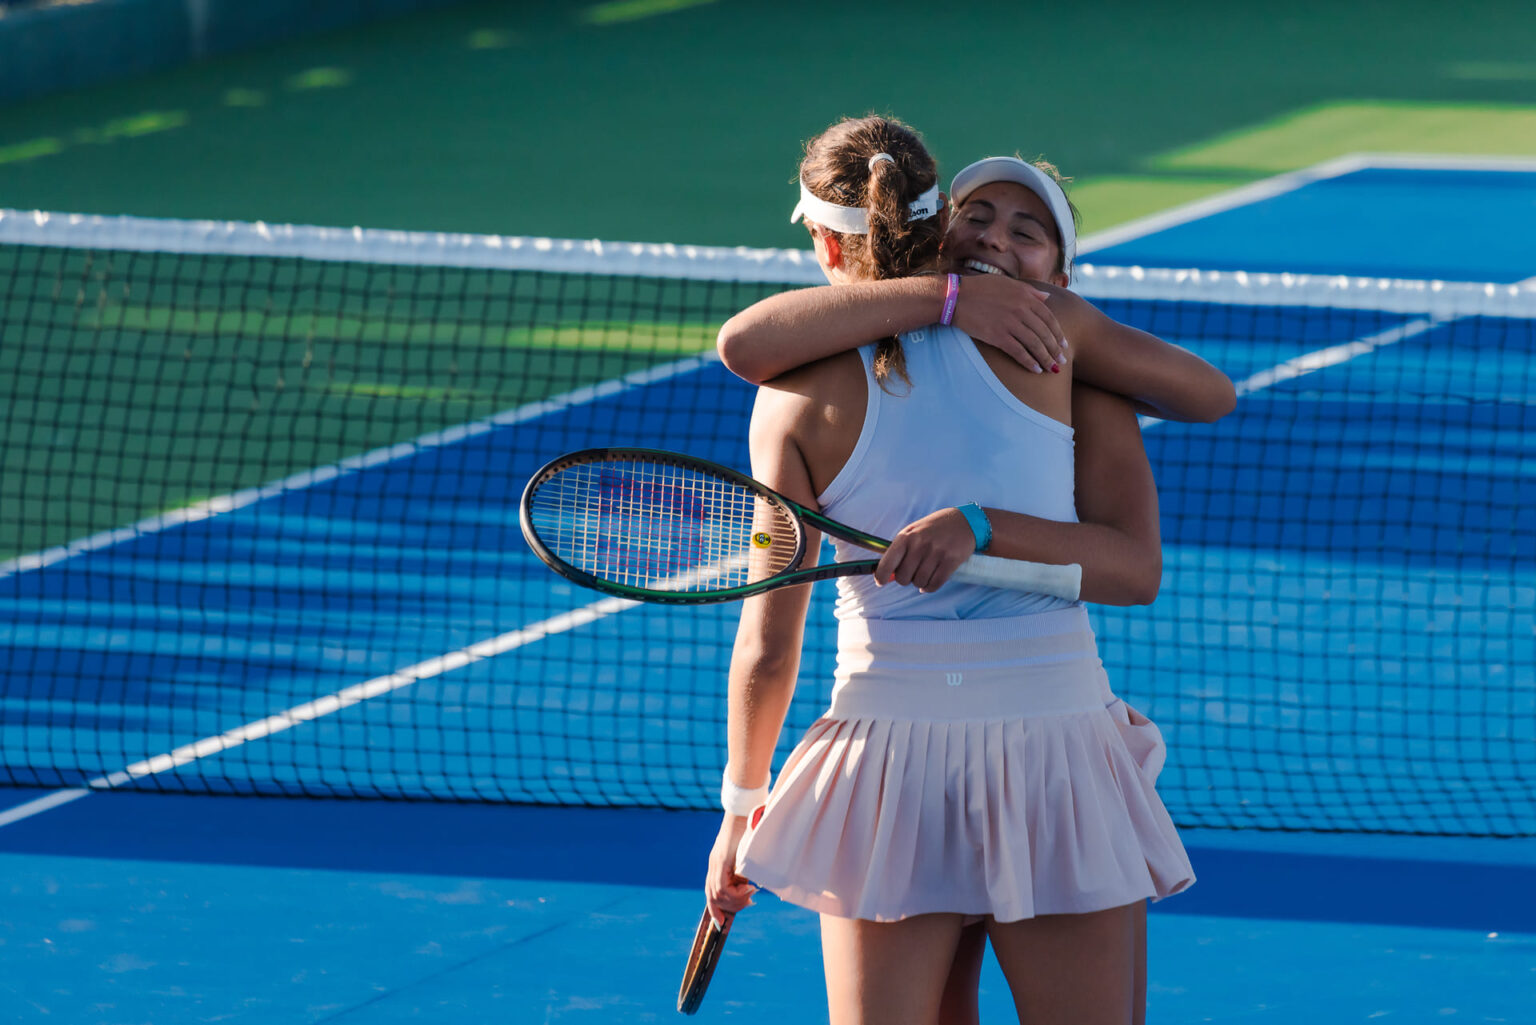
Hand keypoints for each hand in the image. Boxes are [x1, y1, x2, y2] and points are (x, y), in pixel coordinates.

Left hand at [705, 813, 757, 926]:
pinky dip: (735, 894)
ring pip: (717, 894)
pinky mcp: (721, 860)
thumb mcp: (746, 854)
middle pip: (712, 897)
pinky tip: (749, 888)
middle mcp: (713, 865)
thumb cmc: (748, 828)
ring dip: (735, 901)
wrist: (742, 812)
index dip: (715, 910)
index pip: (711, 893)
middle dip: (729, 908)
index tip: (722, 922)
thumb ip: (745, 868)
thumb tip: (752, 882)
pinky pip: (722, 886)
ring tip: (751, 895)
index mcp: (717, 864)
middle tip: (748, 903)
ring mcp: (716, 863)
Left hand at [873, 507, 974, 591]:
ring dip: (920, 583)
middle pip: (903, 578)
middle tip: (912, 572)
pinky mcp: (951, 561)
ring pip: (919, 583)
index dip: (881, 576)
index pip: (887, 563)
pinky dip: (930, 587)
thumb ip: (899, 551)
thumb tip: (887, 575)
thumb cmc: (933, 529)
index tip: (880, 582)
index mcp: (906, 536)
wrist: (963, 521)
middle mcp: (919, 544)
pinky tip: (930, 582)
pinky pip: (934, 584)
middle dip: (906, 579)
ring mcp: (936, 553)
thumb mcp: (913, 532)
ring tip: (924, 573)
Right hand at [950, 274, 1065, 373]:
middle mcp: (1021, 310)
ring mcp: (1010, 324)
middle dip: (1055, 349)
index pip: (1049, 318)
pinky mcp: (998, 336)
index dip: (1058, 334)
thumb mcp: (1008, 283)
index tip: (1063, 345)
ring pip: (1035, 345)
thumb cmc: (980, 288)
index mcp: (1026, 297)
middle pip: (1045, 334)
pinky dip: (1029, 362)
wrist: (956, 298)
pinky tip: (1036, 370)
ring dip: (1046, 358)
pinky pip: (1019, 352)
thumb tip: (1047, 298)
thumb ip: (1030, 291)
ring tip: (1052, 369)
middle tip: (1061, 361)